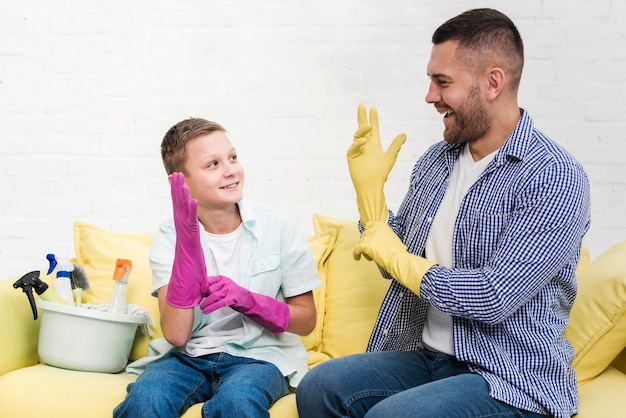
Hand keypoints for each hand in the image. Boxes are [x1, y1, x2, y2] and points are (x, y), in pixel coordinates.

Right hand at [165, 172, 206, 308]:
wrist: (182, 299)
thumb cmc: (189, 289)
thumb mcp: (199, 272)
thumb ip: (201, 266)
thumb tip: (207, 270)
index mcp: (187, 242)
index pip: (185, 217)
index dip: (183, 201)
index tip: (182, 186)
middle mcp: (183, 240)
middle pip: (180, 211)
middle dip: (178, 191)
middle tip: (176, 174)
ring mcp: (184, 242)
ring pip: (183, 215)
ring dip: (182, 196)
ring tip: (181, 180)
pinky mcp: (188, 247)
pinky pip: (190, 227)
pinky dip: (190, 213)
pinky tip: (193, 200)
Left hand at [200, 275, 289, 332]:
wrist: (248, 301)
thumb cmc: (233, 295)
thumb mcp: (224, 288)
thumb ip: (214, 288)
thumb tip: (200, 291)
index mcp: (223, 279)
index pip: (208, 281)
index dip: (202, 288)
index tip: (200, 294)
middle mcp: (226, 282)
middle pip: (210, 289)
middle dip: (205, 297)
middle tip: (201, 303)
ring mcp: (230, 290)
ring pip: (213, 296)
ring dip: (206, 303)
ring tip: (203, 309)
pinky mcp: (232, 298)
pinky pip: (219, 302)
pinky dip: (211, 307)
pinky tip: (206, 311)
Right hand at [347, 104, 406, 224]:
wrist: (371, 185)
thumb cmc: (380, 173)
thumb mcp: (390, 157)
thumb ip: (396, 145)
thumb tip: (404, 134)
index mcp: (374, 144)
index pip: (373, 129)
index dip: (373, 119)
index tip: (372, 108)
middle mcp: (365, 145)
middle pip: (362, 128)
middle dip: (362, 117)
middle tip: (361, 105)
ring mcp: (358, 150)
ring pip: (358, 135)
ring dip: (362, 129)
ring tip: (368, 125)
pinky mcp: (352, 156)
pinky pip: (353, 147)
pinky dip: (358, 143)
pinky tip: (363, 141)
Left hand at [354, 222, 435, 295]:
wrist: (398, 259)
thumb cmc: (398, 252)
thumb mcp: (393, 239)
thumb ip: (384, 237)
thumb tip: (378, 242)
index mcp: (382, 226)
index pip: (370, 225)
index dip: (368, 232)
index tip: (368, 238)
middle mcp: (374, 229)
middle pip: (364, 235)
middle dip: (366, 242)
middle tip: (371, 250)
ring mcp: (369, 237)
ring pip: (360, 242)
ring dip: (364, 250)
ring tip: (371, 257)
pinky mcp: (364, 245)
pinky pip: (356, 250)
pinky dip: (356, 254)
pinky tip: (357, 258)